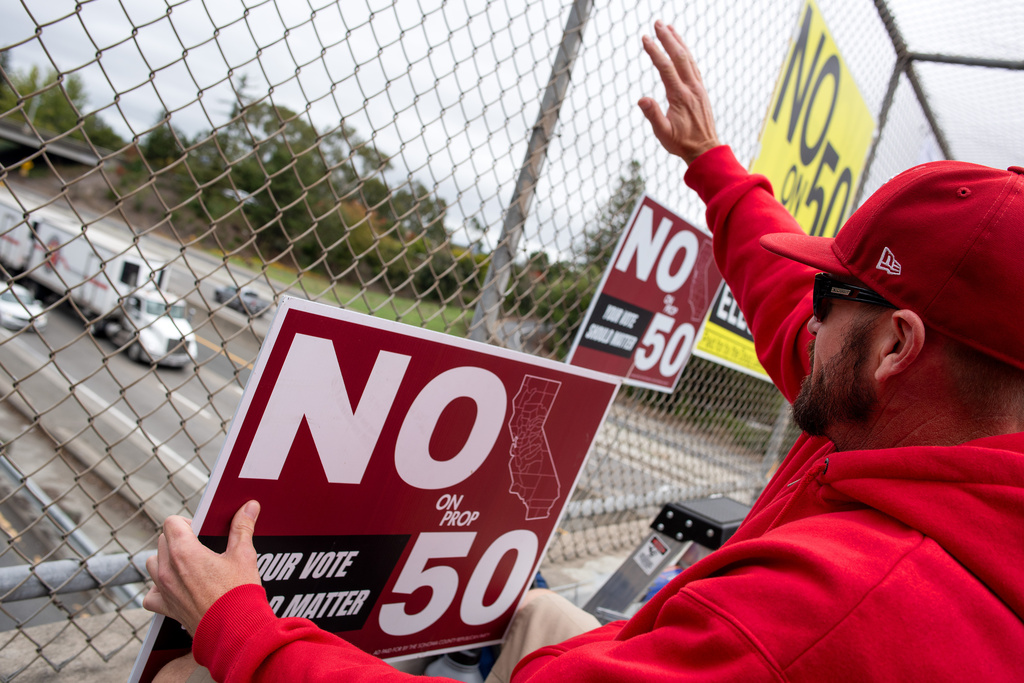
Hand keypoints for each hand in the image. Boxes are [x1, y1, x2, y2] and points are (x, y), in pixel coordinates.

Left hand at [144, 500, 261, 635]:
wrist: (234, 631)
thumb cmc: (239, 593)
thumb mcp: (243, 556)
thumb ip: (242, 528)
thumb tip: (249, 507)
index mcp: (184, 552)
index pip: (172, 523)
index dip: (187, 522)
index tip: (200, 530)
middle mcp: (167, 569)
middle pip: (162, 540)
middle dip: (178, 539)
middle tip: (200, 546)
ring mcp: (164, 589)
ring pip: (152, 563)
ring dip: (166, 559)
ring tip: (187, 564)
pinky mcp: (165, 608)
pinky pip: (151, 595)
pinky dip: (159, 589)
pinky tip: (175, 588)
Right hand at [638, 21, 719, 164]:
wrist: (705, 149)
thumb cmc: (681, 143)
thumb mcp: (663, 134)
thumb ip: (653, 115)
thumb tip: (641, 99)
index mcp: (680, 97)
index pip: (666, 68)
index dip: (655, 52)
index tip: (645, 39)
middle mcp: (691, 88)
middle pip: (679, 57)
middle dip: (667, 38)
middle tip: (656, 23)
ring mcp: (698, 88)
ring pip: (688, 59)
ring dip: (678, 41)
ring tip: (668, 28)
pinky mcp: (701, 90)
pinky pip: (693, 66)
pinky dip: (686, 53)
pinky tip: (681, 48)